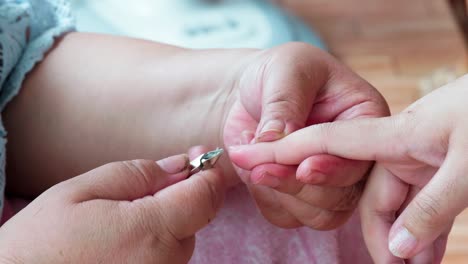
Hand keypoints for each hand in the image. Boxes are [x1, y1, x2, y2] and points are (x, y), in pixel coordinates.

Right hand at [0, 148, 224, 262]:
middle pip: (196, 215)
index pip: (207, 195)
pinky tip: (119, 241)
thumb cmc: (40, 244)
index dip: (206, 171)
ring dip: (163, 219)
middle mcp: (167, 263)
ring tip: (117, 220)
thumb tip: (181, 164)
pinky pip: (167, 256)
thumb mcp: (81, 192)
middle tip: (134, 191)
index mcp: (152, 232)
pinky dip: (154, 241)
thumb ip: (138, 174)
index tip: (196, 157)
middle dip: (176, 195)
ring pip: (182, 236)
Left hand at [224, 42, 388, 228]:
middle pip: (345, 195)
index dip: (333, 168)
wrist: (252, 93)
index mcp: (366, 120)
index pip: (362, 156)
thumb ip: (285, 103)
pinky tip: (252, 172)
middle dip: (299, 185)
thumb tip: (278, 139)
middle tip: (261, 168)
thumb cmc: (280, 72)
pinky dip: (267, 200)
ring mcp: (330, 181)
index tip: (302, 167)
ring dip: (283, 197)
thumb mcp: (286, 71)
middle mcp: (355, 157)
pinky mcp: (301, 195)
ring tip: (252, 166)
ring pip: (321, 215)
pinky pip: (289, 217)